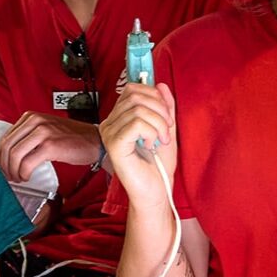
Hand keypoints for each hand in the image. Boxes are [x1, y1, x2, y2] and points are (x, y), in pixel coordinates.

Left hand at [0, 113, 100, 182]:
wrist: (95, 141)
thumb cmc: (72, 138)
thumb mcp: (46, 129)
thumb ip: (28, 136)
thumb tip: (9, 154)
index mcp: (31, 116)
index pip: (6, 137)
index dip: (1, 156)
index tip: (3, 167)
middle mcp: (35, 121)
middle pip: (7, 146)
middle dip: (5, 165)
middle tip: (9, 176)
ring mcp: (43, 132)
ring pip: (15, 155)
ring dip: (13, 171)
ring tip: (18, 178)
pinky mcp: (50, 145)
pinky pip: (27, 163)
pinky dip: (23, 173)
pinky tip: (27, 177)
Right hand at [99, 82, 176, 209]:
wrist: (156, 191)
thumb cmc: (158, 166)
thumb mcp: (167, 128)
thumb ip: (164, 107)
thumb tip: (161, 85)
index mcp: (120, 118)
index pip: (132, 89)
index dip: (154, 95)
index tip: (166, 114)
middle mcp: (110, 124)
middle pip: (135, 95)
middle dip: (159, 109)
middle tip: (167, 129)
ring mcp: (109, 134)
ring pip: (138, 109)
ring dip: (159, 123)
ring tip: (161, 140)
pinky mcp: (113, 144)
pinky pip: (135, 124)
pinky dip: (151, 132)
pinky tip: (152, 145)